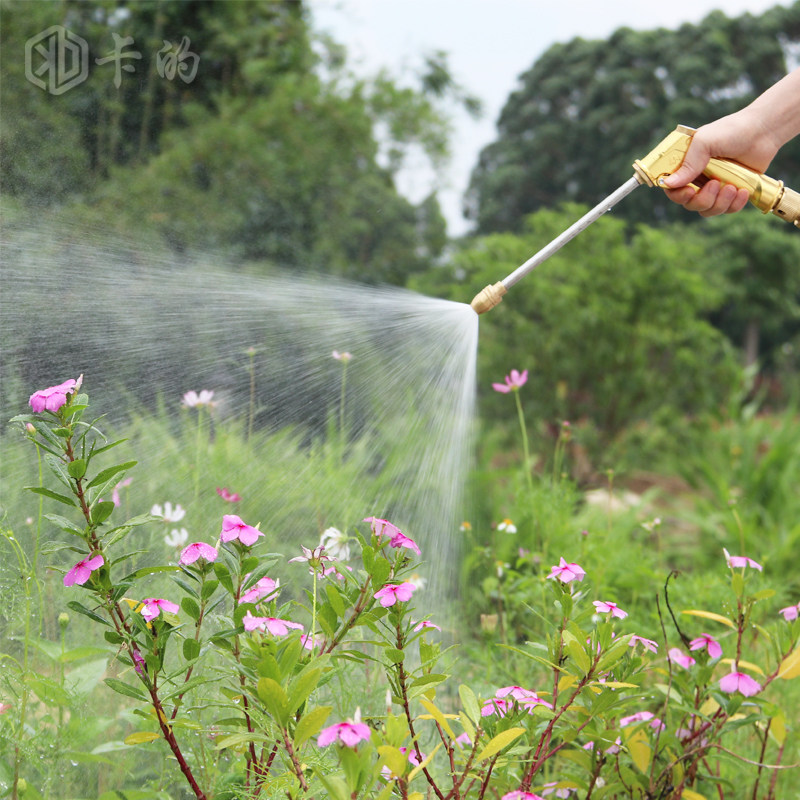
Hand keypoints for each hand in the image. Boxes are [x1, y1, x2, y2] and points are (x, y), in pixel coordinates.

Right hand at [661, 109, 779, 215]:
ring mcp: (714, 187)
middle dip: (702, 200)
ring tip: (732, 187)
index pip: (671, 188)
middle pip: (689, 204)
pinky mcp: (731, 193)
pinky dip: (734, 205)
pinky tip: (743, 191)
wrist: (763, 131)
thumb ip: (688, 163)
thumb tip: (669, 184)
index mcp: (686, 166)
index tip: (689, 191)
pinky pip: (726, 210)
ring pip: (707, 210)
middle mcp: (697, 178)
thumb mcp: (705, 142)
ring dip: (719, 203)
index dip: (677, 195)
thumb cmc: (732, 130)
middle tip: (715, 184)